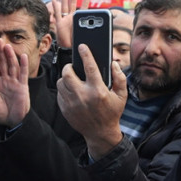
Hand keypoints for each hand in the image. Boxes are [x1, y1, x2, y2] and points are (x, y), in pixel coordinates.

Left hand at [0, 40, 30, 126]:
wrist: (12, 122)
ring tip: (7, 46)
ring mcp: (15, 82)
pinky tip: (22, 56)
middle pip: (3, 63)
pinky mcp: (23, 86)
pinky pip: (23, 74)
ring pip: (12, 66)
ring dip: (10, 56)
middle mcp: (6, 79)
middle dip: (0, 52)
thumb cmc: (0, 114)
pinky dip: (23, 65)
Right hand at [50, 0, 87, 48]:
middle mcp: (72, 18)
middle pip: (72, 4)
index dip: (85, 1)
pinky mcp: (59, 23)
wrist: (69, 49)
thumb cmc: (78, 43)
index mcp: (79, 20)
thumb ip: (90, 31)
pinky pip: (57, 13)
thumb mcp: (86, 35)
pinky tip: (54, 0)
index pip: (83, 8)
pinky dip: (55, 6)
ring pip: (64, 6)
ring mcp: (65, 20)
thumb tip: (97, 29)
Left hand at [57, 44, 126, 159]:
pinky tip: (71, 90)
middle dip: (69, 66)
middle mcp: (83, 96)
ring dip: (65, 78)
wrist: (100, 133)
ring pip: (61, 82)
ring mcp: (72, 103)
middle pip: (68, 73)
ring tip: (72, 79)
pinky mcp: (65, 109)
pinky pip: (59, 93)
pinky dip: (64, 89)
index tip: (82, 46)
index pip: (90, 67)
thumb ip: (120, 78)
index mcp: (98, 91)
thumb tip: (113, 63)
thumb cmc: (112, 112)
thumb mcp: (122, 95)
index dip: (85, 54)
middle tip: (73, 67)